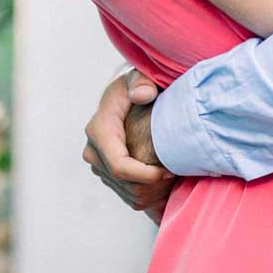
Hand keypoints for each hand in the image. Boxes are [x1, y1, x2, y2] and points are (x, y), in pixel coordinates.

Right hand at [82, 68, 175, 215]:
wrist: (126, 93)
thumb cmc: (137, 83)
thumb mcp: (139, 74)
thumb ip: (142, 81)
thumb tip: (142, 94)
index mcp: (99, 130)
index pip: (120, 167)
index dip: (147, 175)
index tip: (170, 170)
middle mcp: (93, 150)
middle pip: (126, 185)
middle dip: (155, 186)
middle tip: (179, 173)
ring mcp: (99, 165)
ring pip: (130, 196)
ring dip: (156, 193)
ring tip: (176, 175)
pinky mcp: (108, 175)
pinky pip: (131, 198)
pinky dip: (152, 196)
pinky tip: (168, 181)